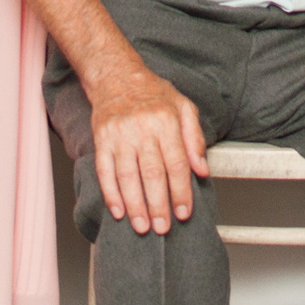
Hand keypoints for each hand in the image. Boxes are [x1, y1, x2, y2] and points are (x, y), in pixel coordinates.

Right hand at [89, 62, 209, 235]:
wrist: (117, 76)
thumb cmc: (154, 94)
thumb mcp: (184, 107)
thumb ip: (196, 139)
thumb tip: (202, 170)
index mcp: (167, 121)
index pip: (177, 163)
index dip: (181, 191)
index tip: (184, 213)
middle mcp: (142, 128)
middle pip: (152, 173)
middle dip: (158, 205)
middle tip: (163, 228)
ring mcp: (119, 134)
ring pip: (127, 176)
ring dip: (135, 205)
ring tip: (142, 226)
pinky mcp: (101, 139)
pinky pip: (104, 171)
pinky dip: (111, 194)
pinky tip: (118, 211)